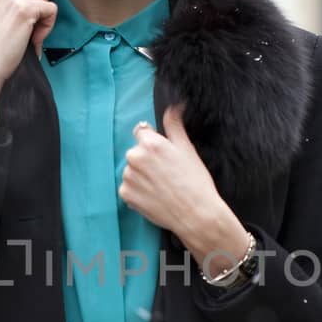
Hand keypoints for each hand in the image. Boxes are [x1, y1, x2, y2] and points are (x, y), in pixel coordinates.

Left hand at [119, 102, 250, 270]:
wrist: (196, 215)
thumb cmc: (195, 182)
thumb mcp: (187, 149)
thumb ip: (174, 125)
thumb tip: (174, 106)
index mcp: (150, 143)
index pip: (141, 132)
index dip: (152, 142)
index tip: (162, 154)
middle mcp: (135, 157)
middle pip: (136, 152)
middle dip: (147, 160)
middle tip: (166, 174)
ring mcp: (128, 177)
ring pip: (132, 171)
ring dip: (142, 176)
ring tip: (162, 187)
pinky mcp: (125, 195)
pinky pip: (128, 188)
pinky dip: (138, 192)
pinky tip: (154, 196)